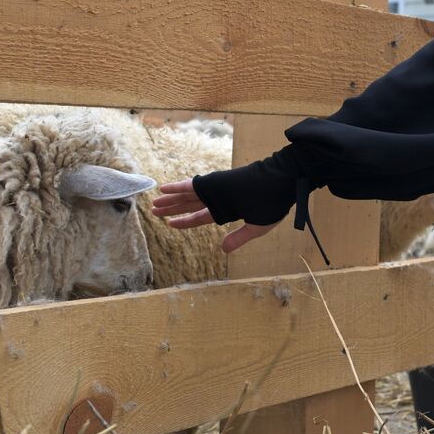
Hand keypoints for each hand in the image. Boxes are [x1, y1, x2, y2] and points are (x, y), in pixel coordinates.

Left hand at [151, 178, 278, 252]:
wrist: (280, 183)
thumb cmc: (272, 204)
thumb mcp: (257, 228)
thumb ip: (239, 238)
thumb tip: (223, 251)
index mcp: (228, 209)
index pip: (200, 217)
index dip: (185, 221)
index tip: (170, 224)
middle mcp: (217, 199)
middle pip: (189, 205)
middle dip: (172, 208)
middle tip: (155, 211)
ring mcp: (214, 190)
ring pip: (187, 196)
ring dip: (170, 199)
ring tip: (154, 201)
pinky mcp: (213, 183)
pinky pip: (191, 186)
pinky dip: (177, 187)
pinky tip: (163, 188)